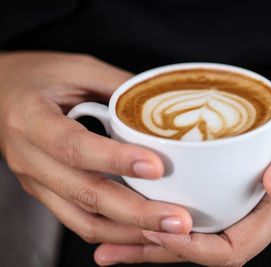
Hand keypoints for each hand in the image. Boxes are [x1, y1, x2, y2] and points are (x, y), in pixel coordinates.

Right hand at [0, 52, 191, 245]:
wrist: (1, 94)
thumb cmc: (41, 78)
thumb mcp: (79, 69)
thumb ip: (120, 86)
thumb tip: (164, 105)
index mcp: (33, 119)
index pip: (74, 146)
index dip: (115, 160)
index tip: (155, 167)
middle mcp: (31, 158)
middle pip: (85, 194)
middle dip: (137, 212)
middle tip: (178, 219)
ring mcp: (38, 182)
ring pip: (85, 219)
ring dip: (131, 231)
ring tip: (170, 233)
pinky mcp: (49, 194)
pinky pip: (81, 222)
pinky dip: (115, 233)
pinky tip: (145, 233)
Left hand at [93, 70, 270, 265]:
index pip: (235, 248)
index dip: (194, 249)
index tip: (155, 233)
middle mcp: (266, 213)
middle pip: (208, 249)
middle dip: (161, 251)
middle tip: (112, 246)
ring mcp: (255, 202)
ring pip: (201, 234)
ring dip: (158, 239)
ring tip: (113, 238)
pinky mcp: (244, 186)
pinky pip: (206, 210)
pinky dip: (173, 214)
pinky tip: (145, 207)